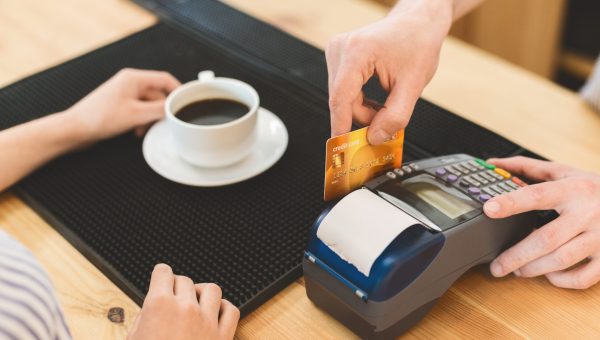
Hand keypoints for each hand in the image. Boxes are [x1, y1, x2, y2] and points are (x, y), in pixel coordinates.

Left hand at [65, 68, 179, 142]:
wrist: (75, 129)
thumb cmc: (99, 118)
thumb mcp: (136, 115)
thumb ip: (159, 110)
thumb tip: (176, 109)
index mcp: (134, 79)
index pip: (165, 79)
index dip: (178, 91)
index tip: (188, 103)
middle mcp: (130, 83)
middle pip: (159, 95)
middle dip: (161, 111)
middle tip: (162, 124)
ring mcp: (125, 95)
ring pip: (150, 106)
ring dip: (150, 119)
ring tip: (142, 130)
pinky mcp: (121, 106)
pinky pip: (140, 112)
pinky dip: (142, 122)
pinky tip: (136, 132)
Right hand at [127, 264, 239, 339]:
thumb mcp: (134, 338)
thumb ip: (144, 317)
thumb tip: (153, 306)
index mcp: (159, 305)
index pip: (164, 272)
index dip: (161, 275)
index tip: (162, 277)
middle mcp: (185, 308)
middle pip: (185, 280)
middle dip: (178, 287)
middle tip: (174, 298)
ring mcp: (207, 321)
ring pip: (211, 289)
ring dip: (202, 293)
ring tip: (196, 302)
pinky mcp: (223, 336)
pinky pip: (231, 310)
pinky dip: (224, 308)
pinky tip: (215, 314)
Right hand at [326, 0, 451, 143]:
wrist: (418, 22)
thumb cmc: (417, 43)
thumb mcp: (413, 85)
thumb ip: (395, 116)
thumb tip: (375, 138)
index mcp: (357, 52)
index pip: (341, 98)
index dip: (341, 127)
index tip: (341, 149)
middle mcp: (341, 49)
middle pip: (341, 100)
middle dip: (362, 117)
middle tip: (385, 122)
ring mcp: (337, 51)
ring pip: (341, 98)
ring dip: (362, 109)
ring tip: (384, 104)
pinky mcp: (338, 56)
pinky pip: (342, 90)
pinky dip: (359, 101)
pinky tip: (375, 98)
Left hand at [483, 156, 599, 288]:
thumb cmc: (593, 188)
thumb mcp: (564, 172)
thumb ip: (527, 167)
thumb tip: (493, 163)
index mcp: (573, 190)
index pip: (538, 195)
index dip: (512, 202)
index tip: (489, 208)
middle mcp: (588, 213)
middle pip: (546, 239)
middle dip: (516, 255)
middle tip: (496, 266)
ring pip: (562, 260)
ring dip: (534, 269)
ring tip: (517, 271)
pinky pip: (583, 277)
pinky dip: (562, 280)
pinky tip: (548, 274)